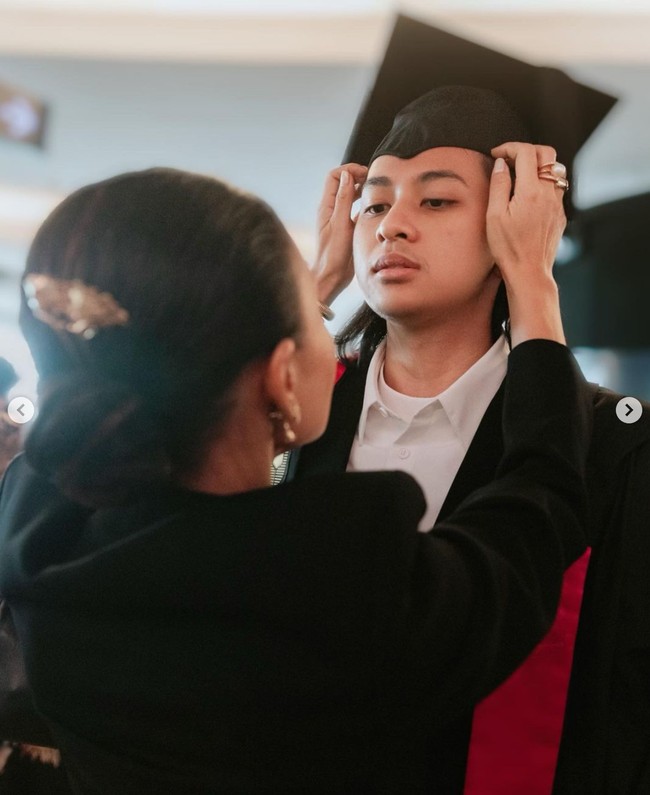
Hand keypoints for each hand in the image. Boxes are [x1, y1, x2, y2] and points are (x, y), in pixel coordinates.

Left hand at [313, 163, 366, 304]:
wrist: (330, 278)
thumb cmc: (332, 255)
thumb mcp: (340, 225)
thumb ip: (344, 200)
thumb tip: (347, 176)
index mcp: (326, 207)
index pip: (335, 176)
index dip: (350, 170)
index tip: (365, 174)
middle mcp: (332, 211)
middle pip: (343, 183)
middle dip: (358, 177)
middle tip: (373, 181)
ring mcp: (339, 220)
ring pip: (350, 197)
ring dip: (362, 191)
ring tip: (377, 192)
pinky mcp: (347, 229)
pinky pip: (356, 212)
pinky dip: (365, 206)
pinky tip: (376, 210)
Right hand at [487, 142, 566, 346]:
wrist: (529, 272)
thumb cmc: (508, 248)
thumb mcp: (494, 216)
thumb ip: (499, 185)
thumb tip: (501, 164)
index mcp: (531, 191)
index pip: (526, 152)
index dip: (510, 147)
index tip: (497, 154)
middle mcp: (549, 193)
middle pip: (547, 154)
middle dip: (527, 150)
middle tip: (509, 158)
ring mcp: (557, 204)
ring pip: (555, 170)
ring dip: (537, 165)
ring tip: (519, 175)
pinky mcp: (560, 215)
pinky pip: (555, 189)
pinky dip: (542, 183)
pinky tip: (527, 196)